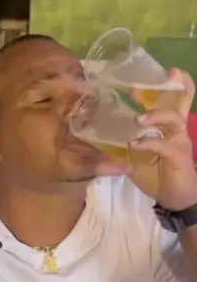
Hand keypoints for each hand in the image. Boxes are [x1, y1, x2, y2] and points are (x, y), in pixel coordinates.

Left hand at [95, 69, 196, 209]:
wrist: (176, 199)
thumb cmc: (158, 177)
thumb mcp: (134, 163)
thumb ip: (120, 154)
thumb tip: (99, 152)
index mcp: (167, 127)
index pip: (167, 101)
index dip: (154, 89)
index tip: (132, 86)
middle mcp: (176, 129)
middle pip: (180, 100)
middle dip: (171, 86)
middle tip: (150, 82)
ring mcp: (180, 141)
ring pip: (174, 119)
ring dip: (155, 115)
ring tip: (138, 119)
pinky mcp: (179, 156)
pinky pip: (166, 144)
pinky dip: (150, 142)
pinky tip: (135, 145)